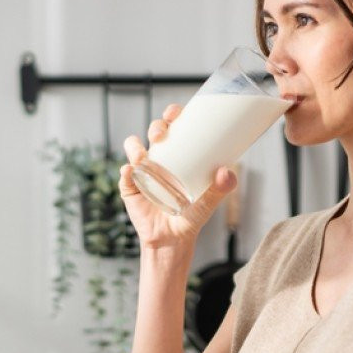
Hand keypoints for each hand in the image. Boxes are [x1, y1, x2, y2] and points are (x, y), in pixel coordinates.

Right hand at [119, 103, 237, 249]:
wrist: (173, 239)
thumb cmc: (191, 215)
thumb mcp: (208, 202)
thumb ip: (220, 189)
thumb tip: (227, 172)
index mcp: (177, 153)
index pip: (173, 126)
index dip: (172, 114)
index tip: (175, 113)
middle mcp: (158, 157)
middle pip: (154, 132)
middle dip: (156, 127)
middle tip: (162, 135)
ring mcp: (141, 170)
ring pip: (133, 148)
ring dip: (135, 147)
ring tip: (143, 157)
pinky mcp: (129, 187)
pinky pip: (125, 175)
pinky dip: (126, 172)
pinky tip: (130, 171)